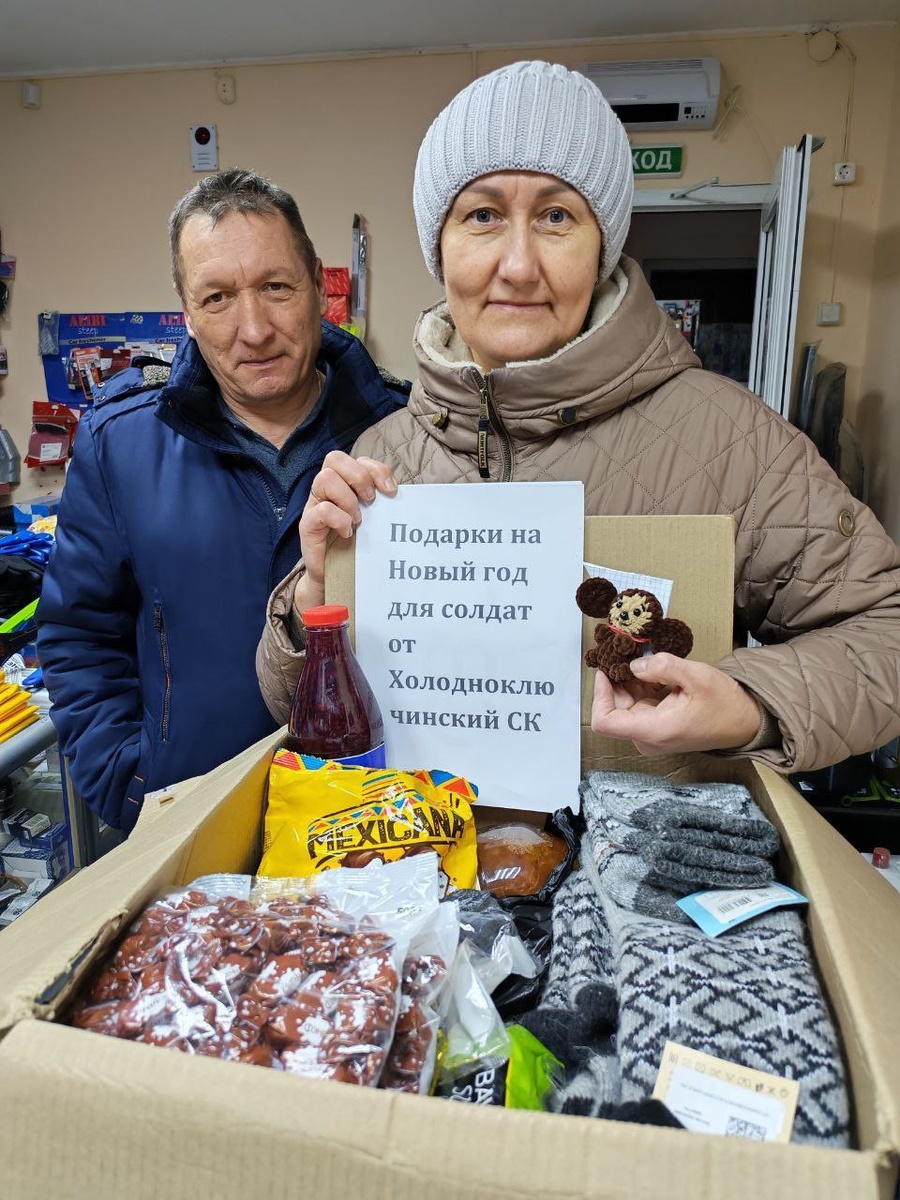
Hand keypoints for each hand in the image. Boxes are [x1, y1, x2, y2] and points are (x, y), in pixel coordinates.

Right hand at [292, 451, 396, 612]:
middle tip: (371, 501)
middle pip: (335, 458)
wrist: (336, 576)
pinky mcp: (307, 524)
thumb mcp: (373, 518)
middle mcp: (326, 489)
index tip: (391, 491)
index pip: (357, 459)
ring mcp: (314, 504)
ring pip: (325, 478)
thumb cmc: (356, 544)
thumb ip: (382, 502)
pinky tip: (348, 533)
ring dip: (348, 499)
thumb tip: (400, 492)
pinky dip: (340, 520)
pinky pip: (322, 510)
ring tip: (358, 520)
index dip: (376, 469)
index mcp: (344, 482)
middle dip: (360, 477)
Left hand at [589, 653, 761, 755]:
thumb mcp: (696, 676)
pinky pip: (638, 707)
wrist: (745, 722)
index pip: (604, 721)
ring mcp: (651, 735)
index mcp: (654, 730)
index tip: (606, 670)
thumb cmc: (725, 704)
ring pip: (625, 706)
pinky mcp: (656, 728)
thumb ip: (662, 666)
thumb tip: (634, 665)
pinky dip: (640, 688)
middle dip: (616, 682)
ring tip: (641, 660)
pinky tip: (651, 672)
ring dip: (629, 683)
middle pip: (614, 709)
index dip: (599, 694)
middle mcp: (647, 738)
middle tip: (624, 655)